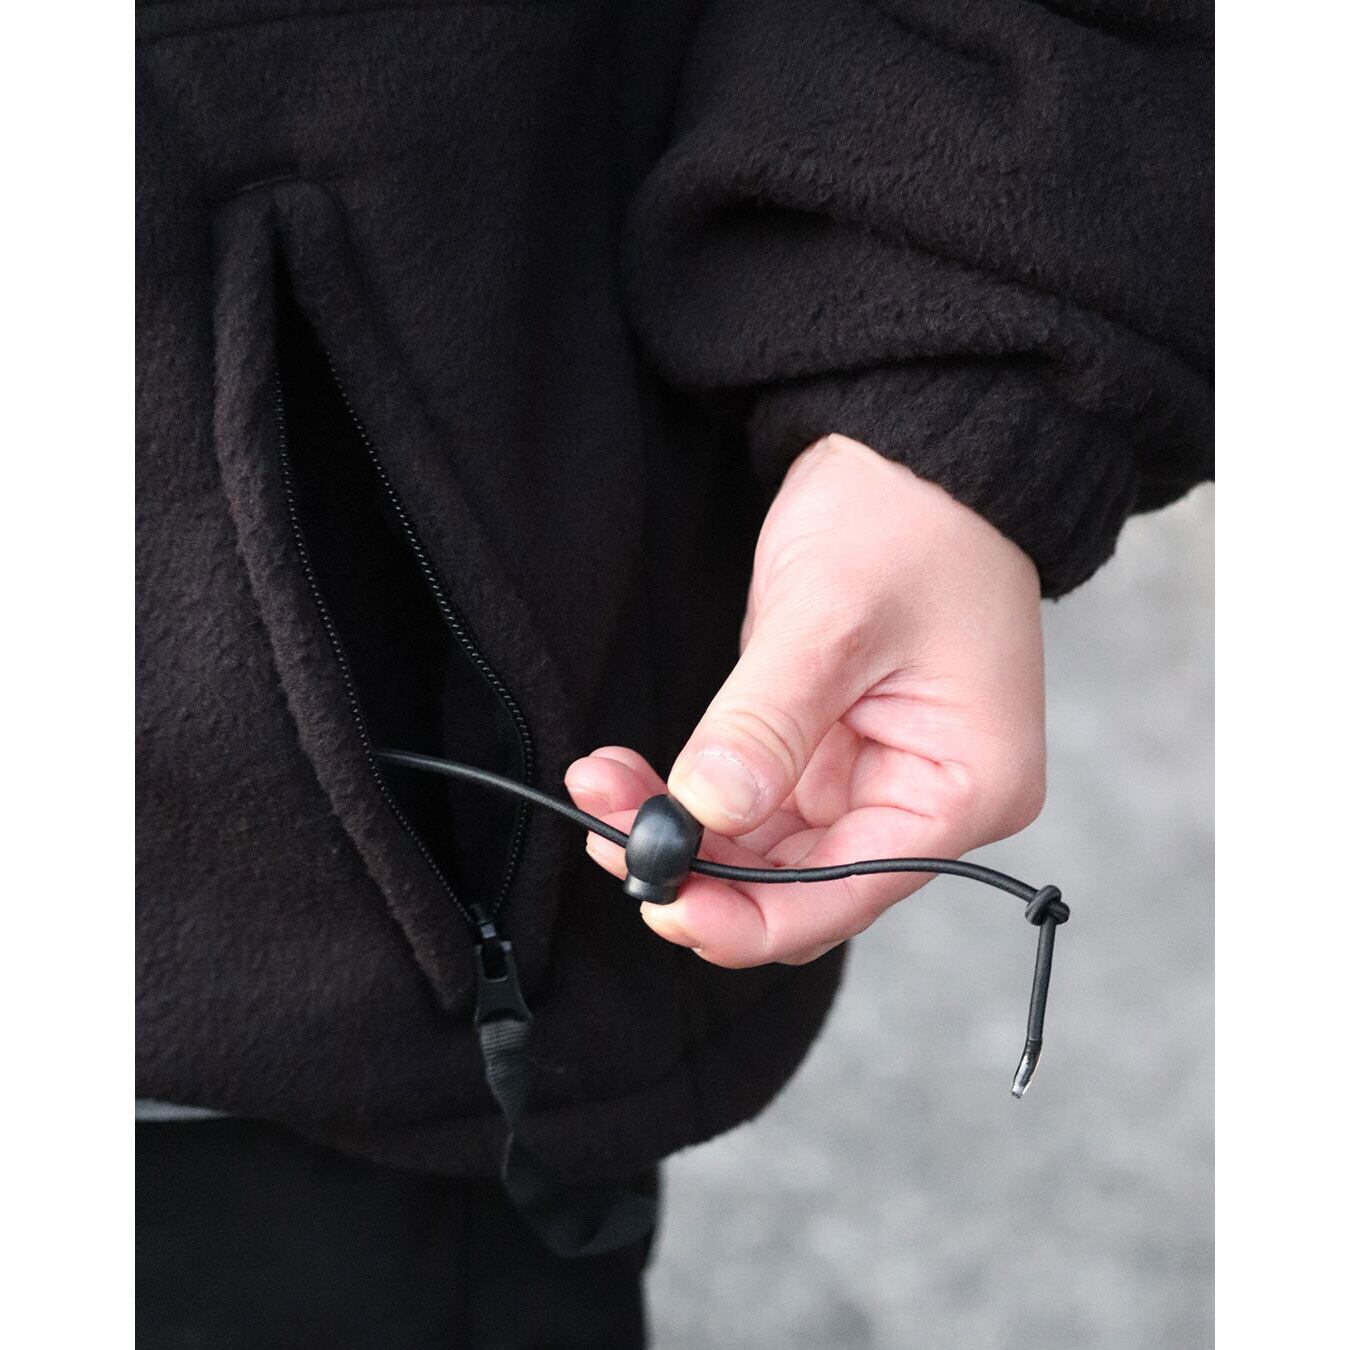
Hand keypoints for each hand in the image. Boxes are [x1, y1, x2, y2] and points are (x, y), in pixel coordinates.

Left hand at [565, 434, 1045, 966]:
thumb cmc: (906, 517)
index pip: (849, 893)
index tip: (662, 901)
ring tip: (604, 789)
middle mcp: (928, 798)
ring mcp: (878, 776)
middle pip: (802, 884)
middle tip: (610, 832)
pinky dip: (695, 797)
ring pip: (766, 851)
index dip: (751, 917)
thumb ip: (766, 725)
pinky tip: (633, 776)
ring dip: (684, 832)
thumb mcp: (831, 618)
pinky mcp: (831, 749)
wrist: (907, 453)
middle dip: (701, 868)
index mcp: (966, 786)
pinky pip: (755, 803)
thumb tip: (705, 814)